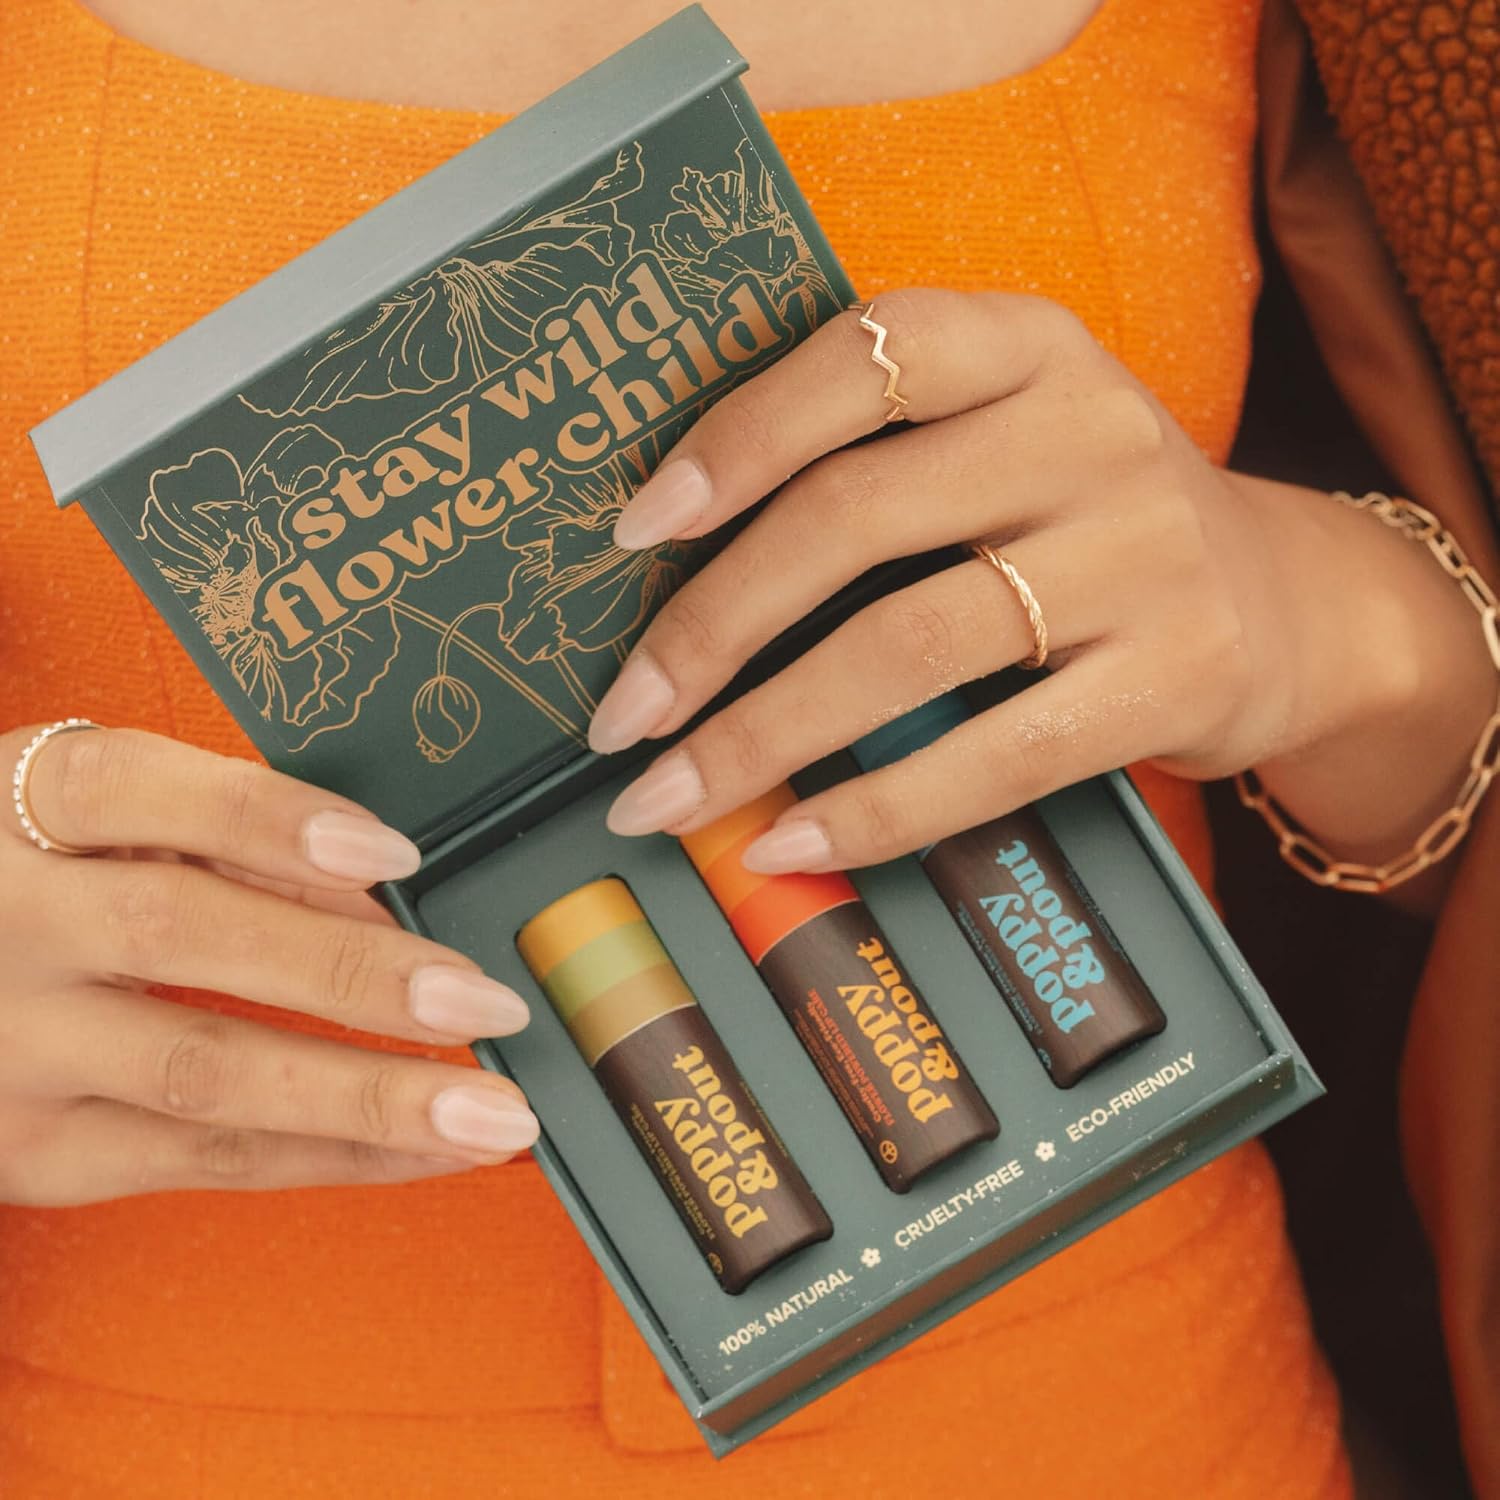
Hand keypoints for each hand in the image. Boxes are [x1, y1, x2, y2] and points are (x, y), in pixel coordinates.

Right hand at [0, 726, 537, 1206]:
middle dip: (351, 970)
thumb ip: (220, 837)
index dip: (270, 817)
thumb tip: (376, 888)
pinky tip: (425, 1153)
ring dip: (366, 1096)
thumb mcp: (98, 825)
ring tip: (489, 1115)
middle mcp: (3, 922)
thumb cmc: (33, 881)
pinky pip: (201, 1160)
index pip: (133, 789)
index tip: (395, 854)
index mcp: (15, 804)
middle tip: (485, 1002)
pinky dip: (331, 1155)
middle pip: (181, 932)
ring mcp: (9, 1047)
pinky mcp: (30, 1149)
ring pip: (203, 1071)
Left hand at [584, 289, 1492, 876]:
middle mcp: (1088, 430)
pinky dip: (876, 807)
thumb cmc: (1090, 524)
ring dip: (763, 733)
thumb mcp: (1010, 443)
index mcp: (1027, 345)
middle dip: (711, 626)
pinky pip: (996, 754)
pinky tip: (787, 840)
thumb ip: (883, 468)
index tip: (631, 533)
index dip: (733, 440)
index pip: (861, 357)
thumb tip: (670, 575)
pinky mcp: (1176, 676)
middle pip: (856, 517)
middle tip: (620, 715)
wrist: (1290, 605)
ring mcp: (1141, 554)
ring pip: (910, 643)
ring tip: (664, 797)